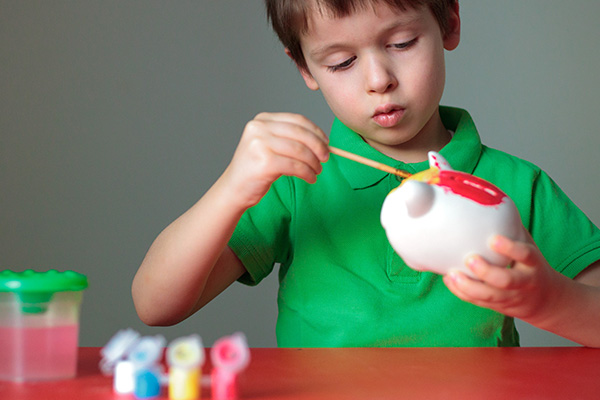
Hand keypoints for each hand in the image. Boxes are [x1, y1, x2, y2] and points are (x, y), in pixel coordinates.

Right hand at [222, 112, 328, 207]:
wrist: (234, 189)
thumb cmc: (255, 169)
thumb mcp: (269, 145)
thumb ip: (289, 138)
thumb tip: (322, 141)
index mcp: (262, 120)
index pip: (297, 120)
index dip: (316, 131)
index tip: (325, 142)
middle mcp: (259, 128)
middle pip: (301, 134)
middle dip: (318, 146)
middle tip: (326, 157)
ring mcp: (260, 144)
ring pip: (300, 150)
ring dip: (314, 162)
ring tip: (317, 171)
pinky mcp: (265, 162)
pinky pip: (296, 166)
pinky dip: (307, 173)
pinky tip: (310, 178)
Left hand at [443, 234, 563, 320]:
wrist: (546, 300)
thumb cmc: (531, 265)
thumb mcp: (528, 245)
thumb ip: (511, 228)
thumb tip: (489, 199)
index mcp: (533, 264)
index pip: (525, 255)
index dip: (510, 248)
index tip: (494, 239)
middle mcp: (523, 283)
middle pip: (506, 281)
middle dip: (486, 272)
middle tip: (470, 259)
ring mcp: (510, 297)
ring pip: (490, 296)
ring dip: (468, 286)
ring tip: (452, 274)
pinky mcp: (497, 306)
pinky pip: (478, 302)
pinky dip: (462, 292)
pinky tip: (449, 280)